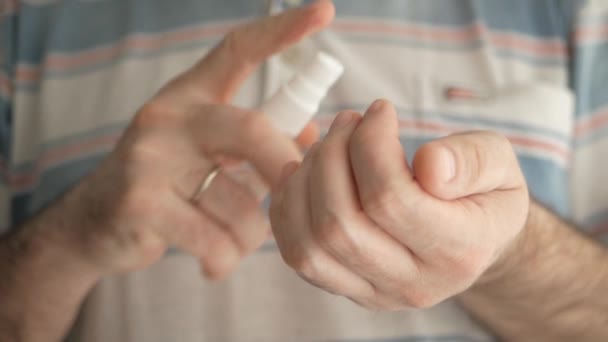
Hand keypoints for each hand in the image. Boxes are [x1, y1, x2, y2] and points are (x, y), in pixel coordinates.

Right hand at [56, 1, 334, 278]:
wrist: (95, 224)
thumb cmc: (167, 183)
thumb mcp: (209, 153)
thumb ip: (257, 141)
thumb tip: (312, 133)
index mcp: (190, 96)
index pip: (237, 50)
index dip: (282, 31)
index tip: (324, 12)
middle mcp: (168, 117)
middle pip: (251, 129)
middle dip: (285, 166)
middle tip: (295, 193)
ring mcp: (150, 158)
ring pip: (240, 201)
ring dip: (253, 232)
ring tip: (236, 241)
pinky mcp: (141, 203)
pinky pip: (214, 238)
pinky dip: (227, 258)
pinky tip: (215, 262)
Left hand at [270, 99, 529, 308]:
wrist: (474, 240)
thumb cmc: (485, 194)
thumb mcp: (499, 164)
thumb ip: (473, 160)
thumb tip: (429, 165)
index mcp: (458, 250)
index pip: (391, 199)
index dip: (372, 145)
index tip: (380, 110)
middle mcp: (413, 283)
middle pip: (341, 225)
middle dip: (332, 158)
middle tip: (347, 120)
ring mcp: (375, 292)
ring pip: (310, 247)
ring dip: (305, 182)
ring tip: (325, 144)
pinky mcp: (347, 288)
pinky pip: (298, 256)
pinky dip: (288, 208)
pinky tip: (303, 173)